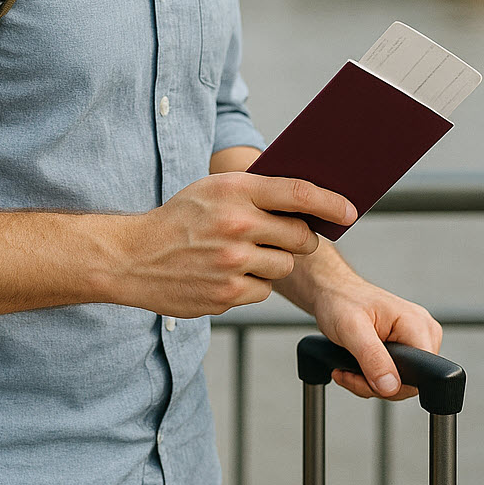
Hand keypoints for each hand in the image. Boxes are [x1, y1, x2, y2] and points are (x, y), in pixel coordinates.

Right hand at [114, 173, 356, 318]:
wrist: (133, 257)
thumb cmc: (179, 219)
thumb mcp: (212, 190)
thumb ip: (254, 191)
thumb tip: (306, 200)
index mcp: (235, 190)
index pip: (298, 193)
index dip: (331, 202)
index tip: (350, 211)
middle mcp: (237, 224)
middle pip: (301, 237)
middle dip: (301, 239)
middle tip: (287, 239)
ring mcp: (233, 262)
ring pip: (284, 267)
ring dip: (273, 264)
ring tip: (241, 256)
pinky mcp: (228, 294)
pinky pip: (263, 292)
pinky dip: (252, 286)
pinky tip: (226, 276)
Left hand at [314, 269, 442, 400]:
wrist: (332, 292)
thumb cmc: (341, 299)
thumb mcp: (351, 328)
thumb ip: (372, 358)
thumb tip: (391, 386)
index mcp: (417, 325)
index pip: (422, 374)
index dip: (393, 384)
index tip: (365, 377)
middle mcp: (421, 332)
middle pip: (409, 383)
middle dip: (375, 385)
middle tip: (351, 373)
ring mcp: (412, 340)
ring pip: (398, 384)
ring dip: (369, 383)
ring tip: (349, 368)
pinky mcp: (402, 348)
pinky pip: (392, 377)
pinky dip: (370, 379)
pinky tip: (355, 368)